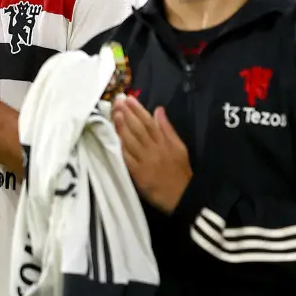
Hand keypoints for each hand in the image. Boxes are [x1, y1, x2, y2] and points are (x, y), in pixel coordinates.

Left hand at [112, 95, 191, 213]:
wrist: (181, 195)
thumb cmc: (180, 171)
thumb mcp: (180, 147)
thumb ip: (168, 129)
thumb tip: (158, 110)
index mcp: (165, 142)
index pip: (149, 123)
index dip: (138, 110)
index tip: (130, 99)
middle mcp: (154, 149)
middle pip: (139, 129)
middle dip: (128, 114)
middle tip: (118, 102)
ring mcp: (145, 161)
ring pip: (131, 141)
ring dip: (122, 127)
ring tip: (114, 114)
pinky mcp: (138, 174)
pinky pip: (127, 158)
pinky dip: (121, 147)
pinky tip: (114, 137)